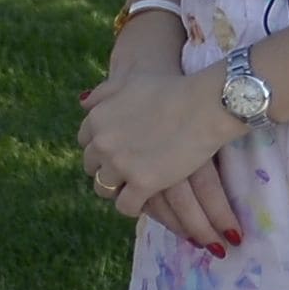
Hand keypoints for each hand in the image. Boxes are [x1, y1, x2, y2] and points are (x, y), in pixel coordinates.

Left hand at [76, 57, 247, 248]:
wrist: (203, 105)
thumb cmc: (171, 89)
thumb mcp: (128, 83)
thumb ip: (103, 94)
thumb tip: (84, 105)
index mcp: (96, 120)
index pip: (85, 143)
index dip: (101, 149)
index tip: (117, 152)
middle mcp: (102, 144)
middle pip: (92, 167)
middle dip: (107, 169)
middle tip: (127, 171)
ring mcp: (120, 165)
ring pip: (104, 189)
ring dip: (117, 190)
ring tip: (134, 188)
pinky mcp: (142, 183)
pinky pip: (126, 206)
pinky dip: (132, 206)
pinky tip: (145, 200)